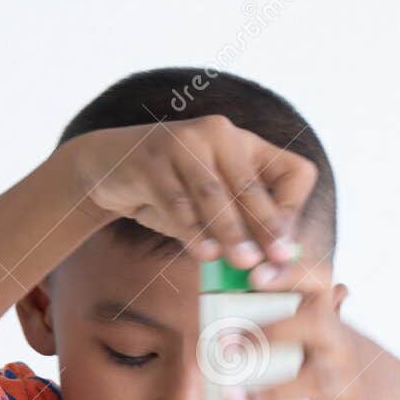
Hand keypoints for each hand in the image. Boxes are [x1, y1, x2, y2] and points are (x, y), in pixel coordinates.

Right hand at [59, 115, 316, 269]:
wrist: (107, 168)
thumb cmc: (170, 190)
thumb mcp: (212, 202)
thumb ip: (238, 223)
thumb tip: (270, 265)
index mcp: (245, 143)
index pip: (291, 172)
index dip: (291, 211)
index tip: (283, 246)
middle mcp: (219, 134)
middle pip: (253, 186)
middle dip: (264, 227)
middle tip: (273, 261)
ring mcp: (183, 144)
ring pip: (215, 195)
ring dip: (231, 232)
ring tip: (243, 262)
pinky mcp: (151, 162)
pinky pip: (177, 203)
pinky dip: (192, 231)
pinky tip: (205, 253)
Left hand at [227, 280, 399, 399]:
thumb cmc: (344, 362)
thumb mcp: (328, 333)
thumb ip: (295, 313)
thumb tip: (246, 287)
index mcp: (327, 318)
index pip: (316, 279)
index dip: (290, 272)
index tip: (257, 274)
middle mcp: (337, 345)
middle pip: (309, 325)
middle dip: (266, 334)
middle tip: (228, 347)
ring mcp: (342, 382)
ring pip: (305, 385)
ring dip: (265, 397)